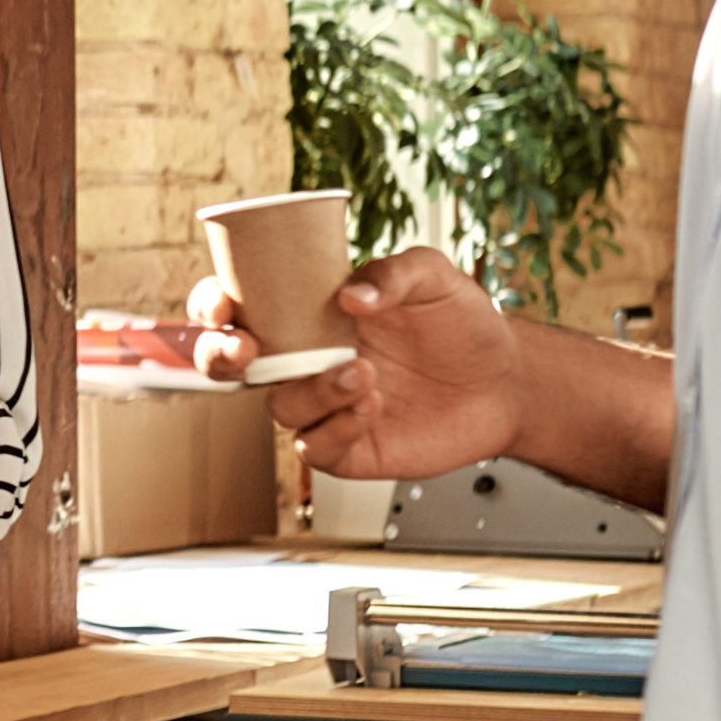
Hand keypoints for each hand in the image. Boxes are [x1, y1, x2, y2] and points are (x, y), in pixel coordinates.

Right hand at [192, 246, 523, 481]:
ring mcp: (325, 406)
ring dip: (312, 390)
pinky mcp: (349, 447)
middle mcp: (307, 360)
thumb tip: (349, 296)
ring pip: (280, 407)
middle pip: (230, 365)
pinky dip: (338, 427)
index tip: (225, 303)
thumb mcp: (435, 276)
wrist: (507, 382)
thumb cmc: (463, 324)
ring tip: (364, 374)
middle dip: (220, 357)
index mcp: (310, 313)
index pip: (241, 307)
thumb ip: (392, 272)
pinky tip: (375, 406)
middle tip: (249, 348)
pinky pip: (317, 447)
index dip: (214, 305)